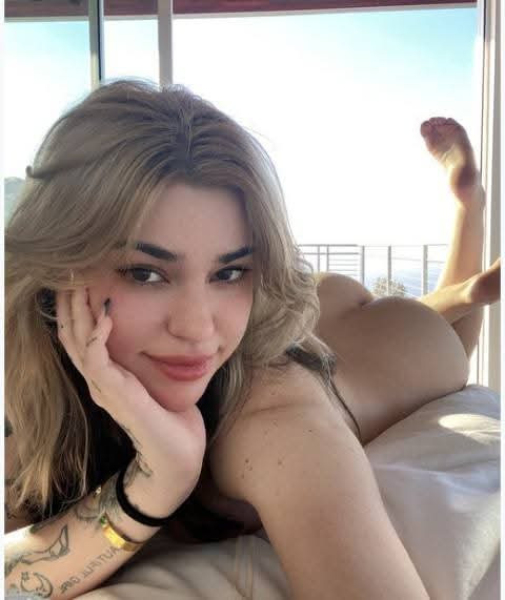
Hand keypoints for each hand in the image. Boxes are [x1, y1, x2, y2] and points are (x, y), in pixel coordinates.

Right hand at [56, 287, 206, 499]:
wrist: (178, 460)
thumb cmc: (171, 421)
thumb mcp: (158, 382)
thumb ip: (150, 362)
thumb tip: (163, 335)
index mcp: (108, 376)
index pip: (81, 335)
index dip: (77, 307)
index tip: (81, 277)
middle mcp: (100, 381)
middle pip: (72, 335)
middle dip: (70, 302)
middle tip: (70, 271)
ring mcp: (106, 389)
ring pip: (78, 343)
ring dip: (78, 311)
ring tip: (79, 282)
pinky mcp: (118, 396)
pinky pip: (98, 361)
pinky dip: (99, 335)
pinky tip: (107, 314)